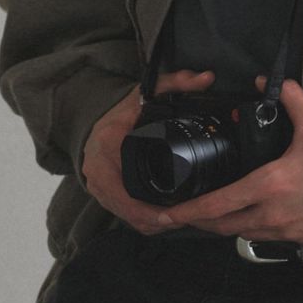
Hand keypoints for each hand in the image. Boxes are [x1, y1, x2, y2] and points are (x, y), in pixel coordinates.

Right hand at [81, 68, 215, 235]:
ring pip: (125, 216)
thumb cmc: (125, 109)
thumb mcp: (148, 92)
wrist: (95, 120)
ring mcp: (96, 184)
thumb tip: (206, 79)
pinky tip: (162, 221)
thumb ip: (177, 83)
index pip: (128, 188)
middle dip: (157, 220)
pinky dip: (141, 220)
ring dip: (150, 224)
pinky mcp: (100, 192)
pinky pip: (121, 214)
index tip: (178, 211)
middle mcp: (97, 168)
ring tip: (178, 222)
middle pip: (128, 209)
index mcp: (108, 144)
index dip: (152, 207)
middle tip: (186, 219)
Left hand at [154, 75, 302, 245]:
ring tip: (209, 213)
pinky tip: (245, 215)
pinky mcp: (299, 239)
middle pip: (222, 226)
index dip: (188, 213)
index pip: (217, 205)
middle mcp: (271, 213)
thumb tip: (263, 79)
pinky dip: (248, 227)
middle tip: (180, 214)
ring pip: (241, 233)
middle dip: (199, 222)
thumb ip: (288, 97)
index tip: (167, 214)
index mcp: (268, 185)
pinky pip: (263, 236)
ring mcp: (285, 230)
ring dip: (223, 225)